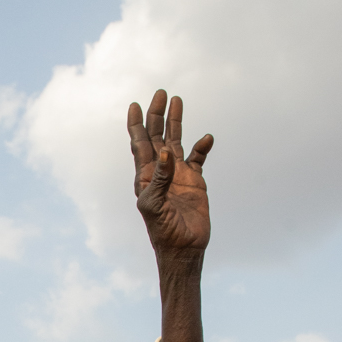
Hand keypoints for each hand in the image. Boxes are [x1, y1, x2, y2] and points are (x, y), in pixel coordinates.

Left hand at [129, 91, 211, 255]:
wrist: (183, 248)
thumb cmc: (162, 230)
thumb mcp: (154, 205)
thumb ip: (159, 177)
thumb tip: (165, 150)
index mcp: (145, 176)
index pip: (139, 144)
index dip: (135, 125)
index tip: (134, 105)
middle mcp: (161, 171)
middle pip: (157, 135)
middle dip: (157, 115)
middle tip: (160, 93)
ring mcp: (178, 174)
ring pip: (176, 140)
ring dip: (176, 121)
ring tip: (177, 100)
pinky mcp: (195, 180)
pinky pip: (198, 157)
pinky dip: (202, 146)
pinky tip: (206, 138)